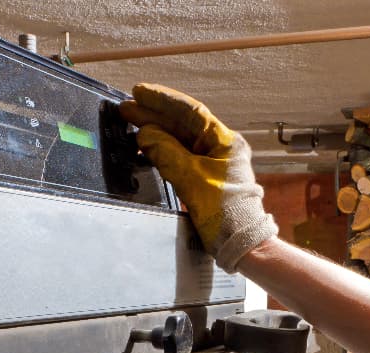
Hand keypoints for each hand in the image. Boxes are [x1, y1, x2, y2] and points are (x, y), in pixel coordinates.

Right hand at [119, 83, 276, 271]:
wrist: (241, 243)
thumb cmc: (227, 213)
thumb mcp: (191, 178)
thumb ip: (165, 152)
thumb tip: (145, 135)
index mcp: (224, 141)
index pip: (190, 111)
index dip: (163, 100)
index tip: (140, 93)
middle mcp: (220, 147)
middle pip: (183, 124)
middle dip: (154, 115)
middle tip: (128, 109)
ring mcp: (213, 162)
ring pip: (180, 140)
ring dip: (156, 133)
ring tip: (131, 125)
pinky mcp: (206, 178)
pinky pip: (181, 157)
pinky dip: (162, 151)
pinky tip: (145, 149)